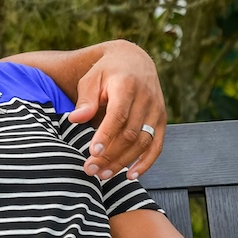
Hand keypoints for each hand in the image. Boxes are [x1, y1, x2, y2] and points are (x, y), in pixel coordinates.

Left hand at [68, 40, 165, 179]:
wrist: (134, 61)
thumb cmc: (106, 72)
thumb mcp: (91, 79)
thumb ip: (85, 100)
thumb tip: (75, 119)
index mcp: (126, 85)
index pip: (117, 115)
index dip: (106, 135)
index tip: (92, 152)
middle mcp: (146, 99)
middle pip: (129, 133)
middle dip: (110, 155)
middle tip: (90, 169)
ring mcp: (157, 110)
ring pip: (143, 142)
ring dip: (123, 162)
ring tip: (103, 175)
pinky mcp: (162, 120)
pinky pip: (157, 145)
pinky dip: (146, 162)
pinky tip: (131, 175)